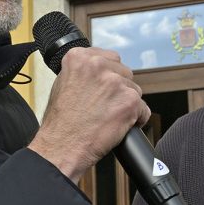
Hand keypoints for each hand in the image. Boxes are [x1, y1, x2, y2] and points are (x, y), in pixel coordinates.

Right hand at [29, 47, 148, 182]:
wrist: (62, 147)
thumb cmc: (60, 122)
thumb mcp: (62, 84)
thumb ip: (82, 72)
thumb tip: (99, 71)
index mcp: (79, 57)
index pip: (110, 57)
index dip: (109, 75)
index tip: (104, 87)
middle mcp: (97, 65)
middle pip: (124, 72)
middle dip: (119, 89)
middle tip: (105, 105)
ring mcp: (115, 83)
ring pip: (134, 90)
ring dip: (126, 103)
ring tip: (109, 117)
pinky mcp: (129, 101)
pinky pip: (143, 109)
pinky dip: (136, 119)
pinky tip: (119, 125)